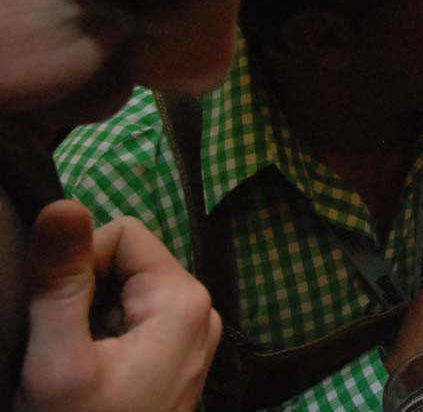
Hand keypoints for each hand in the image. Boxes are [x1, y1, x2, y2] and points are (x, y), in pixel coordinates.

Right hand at [20, 201, 221, 411]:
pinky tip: (90, 382)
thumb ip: (62, 283)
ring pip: (122, 294)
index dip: (79, 267)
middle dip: (84, 297)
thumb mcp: (57, 363)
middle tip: (66, 352)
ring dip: (89, 322)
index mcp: (184, 299)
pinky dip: (101, 342)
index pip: (122, 234)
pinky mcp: (175, 359)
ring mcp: (190, 337)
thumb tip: (64, 204)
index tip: (61, 319)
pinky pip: (130, 324)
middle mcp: (200, 310)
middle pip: (124, 263)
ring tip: (77, 371)